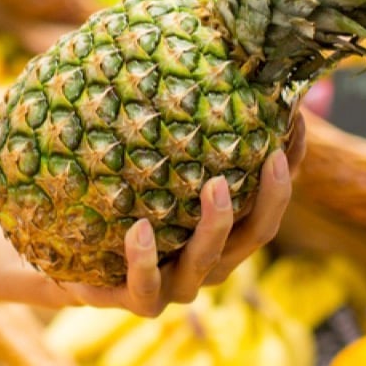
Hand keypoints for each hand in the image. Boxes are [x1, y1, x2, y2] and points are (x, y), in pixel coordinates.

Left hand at [57, 113, 307, 315]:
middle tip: (271, 156)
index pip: (269, 202)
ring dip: (216, 225)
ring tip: (215, 186)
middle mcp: (210, 262)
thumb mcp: (148, 171)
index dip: (290, 169)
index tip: (296, 124)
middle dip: (271, 198)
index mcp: (224, 233)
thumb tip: (199, 64)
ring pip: (207, 263)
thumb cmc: (118, 208)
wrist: (69, 266)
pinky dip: (144, 259)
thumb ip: (176, 139)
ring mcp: (175, 286)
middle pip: (256, 235)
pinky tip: (139, 228)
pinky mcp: (136, 301)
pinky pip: (145, 287)